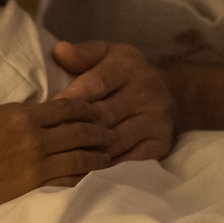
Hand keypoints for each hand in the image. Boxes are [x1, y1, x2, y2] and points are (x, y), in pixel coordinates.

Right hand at [0, 98, 114, 222]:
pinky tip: (92, 176)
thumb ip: (20, 114)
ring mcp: (36, 167)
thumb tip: (44, 112)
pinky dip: (83, 177)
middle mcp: (35, 140)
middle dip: (101, 131)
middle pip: (81, 132)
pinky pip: (68, 182)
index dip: (88, 108)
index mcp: (23, 116)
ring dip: (99, 156)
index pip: (69, 108)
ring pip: (80, 159)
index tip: (98, 110)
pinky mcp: (33, 190)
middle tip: (113, 131)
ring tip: (110, 155)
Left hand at [51, 40, 177, 162]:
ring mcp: (155, 120)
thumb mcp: (107, 54)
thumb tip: (59, 51)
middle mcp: (145, 92)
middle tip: (50, 140)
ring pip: (116, 140)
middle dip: (76, 128)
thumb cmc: (125, 74)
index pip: (96, 83)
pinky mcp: (161, 143)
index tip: (49, 111)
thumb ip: (83, 53)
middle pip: (105, 115)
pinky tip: (88, 171)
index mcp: (128, 66)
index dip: (72, 98)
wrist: (174, 94)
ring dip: (90, 151)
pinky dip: (109, 168)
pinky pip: (132, 160)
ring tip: (64, 158)